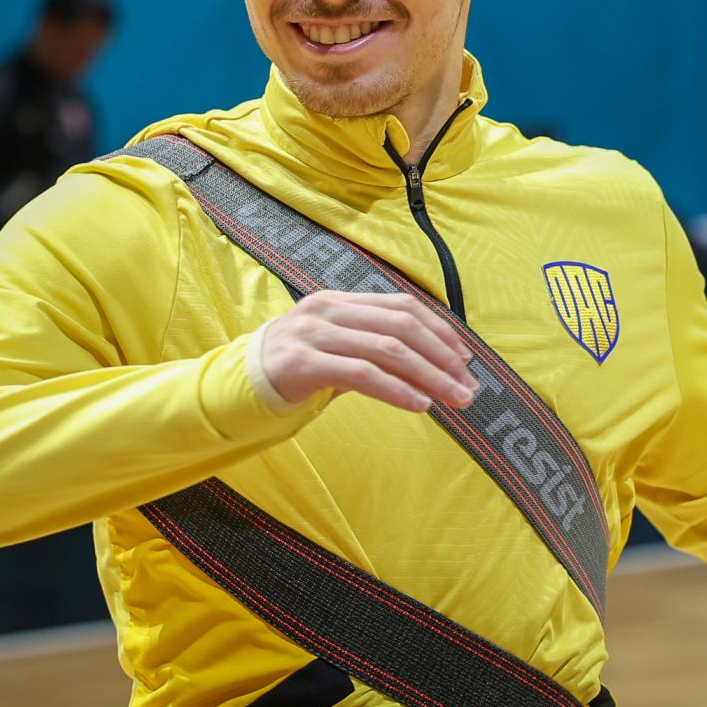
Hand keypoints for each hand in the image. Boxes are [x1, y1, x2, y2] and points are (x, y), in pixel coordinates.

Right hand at [259, 291, 479, 412]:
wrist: (237, 385)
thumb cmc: (295, 370)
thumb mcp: (336, 350)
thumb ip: (374, 350)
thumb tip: (433, 368)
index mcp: (340, 302)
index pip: (402, 306)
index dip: (440, 331)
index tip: (465, 360)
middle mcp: (328, 310)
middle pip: (401, 326)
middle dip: (442, 358)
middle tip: (469, 388)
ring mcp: (313, 334)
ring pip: (387, 349)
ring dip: (429, 376)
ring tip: (454, 400)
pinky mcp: (302, 364)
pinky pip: (361, 374)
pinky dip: (397, 389)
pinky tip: (419, 404)